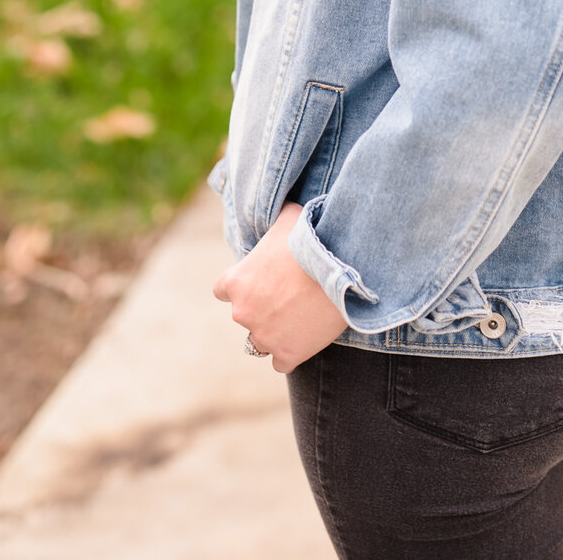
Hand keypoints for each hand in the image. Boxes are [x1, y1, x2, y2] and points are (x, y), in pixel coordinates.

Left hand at [213, 202, 347, 373]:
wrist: (341, 268)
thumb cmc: (313, 238)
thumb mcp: (288, 216)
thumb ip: (276, 217)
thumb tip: (282, 201)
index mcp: (235, 281)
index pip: (221, 291)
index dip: (242, 286)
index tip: (259, 283)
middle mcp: (242, 312)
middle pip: (244, 316)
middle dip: (262, 308)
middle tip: (288, 297)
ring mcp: (264, 336)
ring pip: (261, 341)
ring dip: (275, 332)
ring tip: (299, 317)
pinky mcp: (287, 355)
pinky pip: (281, 362)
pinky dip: (291, 353)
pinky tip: (306, 337)